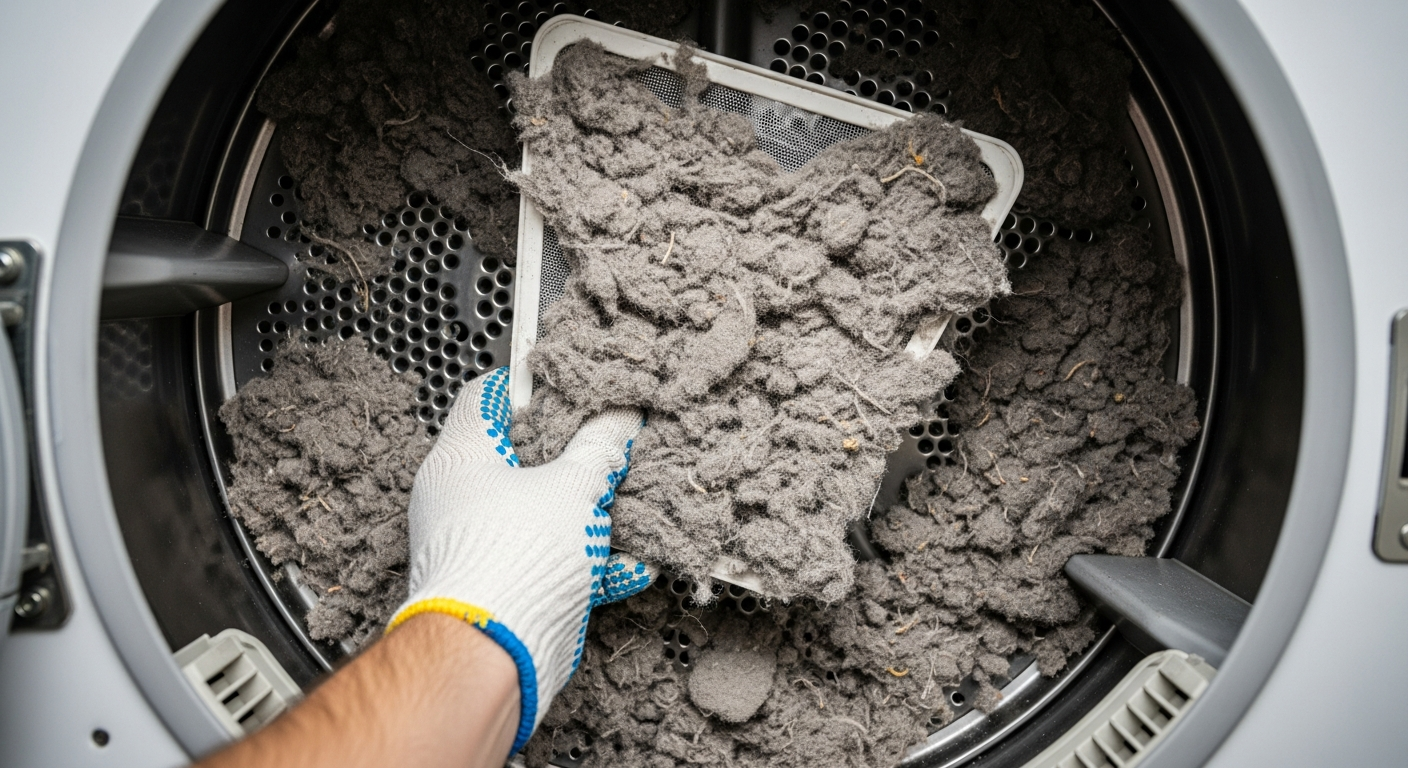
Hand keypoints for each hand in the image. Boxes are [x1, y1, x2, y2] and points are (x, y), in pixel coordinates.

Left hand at [386, 367, 654, 753]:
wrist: (491, 655)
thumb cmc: (510, 560)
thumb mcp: (574, 486)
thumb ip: (600, 447)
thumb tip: (618, 419)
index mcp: (462, 455)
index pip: (489, 395)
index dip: (532, 385)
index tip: (570, 386)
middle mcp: (458, 497)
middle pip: (521, 457)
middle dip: (573, 457)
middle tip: (610, 447)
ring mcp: (477, 543)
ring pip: (538, 513)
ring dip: (586, 515)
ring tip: (626, 508)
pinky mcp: (499, 586)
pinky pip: (547, 562)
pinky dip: (586, 564)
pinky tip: (626, 566)